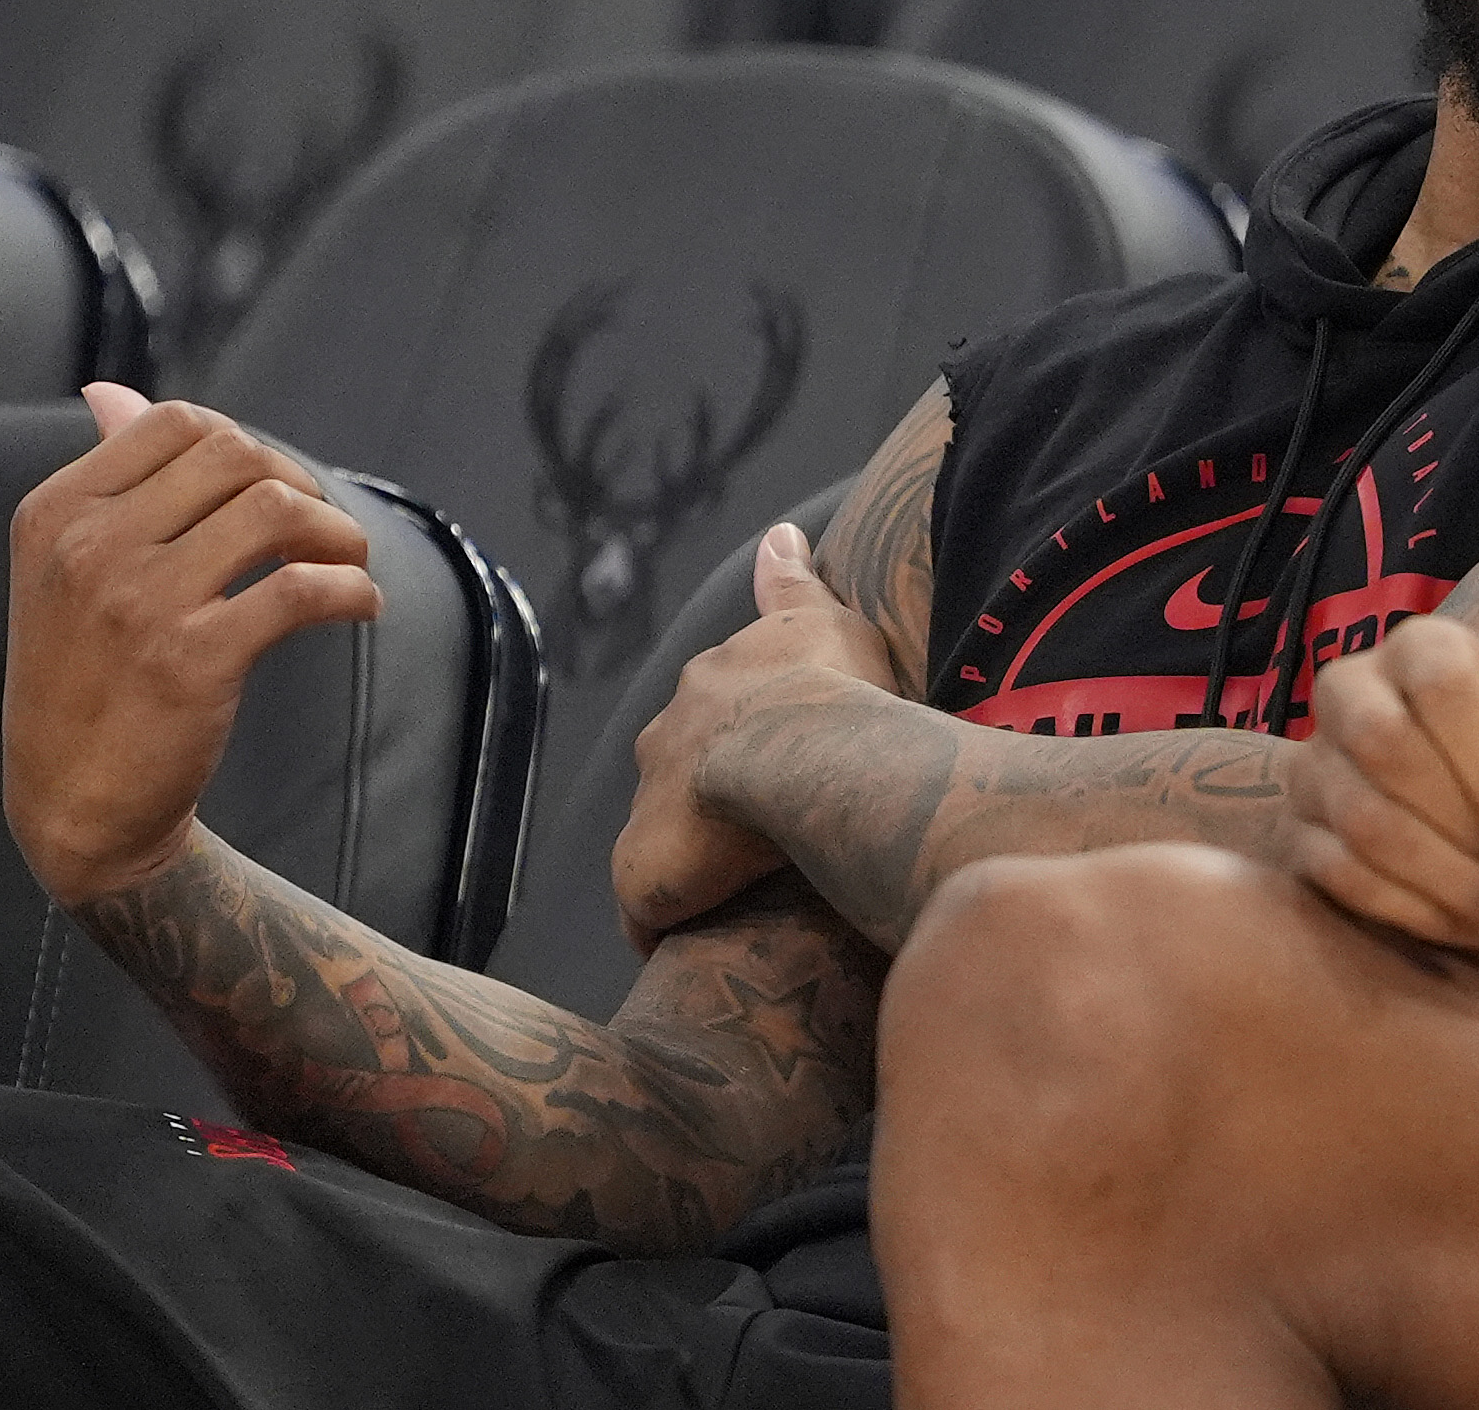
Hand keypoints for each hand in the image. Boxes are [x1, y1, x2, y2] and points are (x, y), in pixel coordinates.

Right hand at [4, 386, 379, 904]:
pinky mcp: (192, 660)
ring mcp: (138, 602)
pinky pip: (304, 589)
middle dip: (300, 484)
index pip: (174, 423)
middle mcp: (89, 548)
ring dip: (338, 533)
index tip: (270, 490)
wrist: (74, 801)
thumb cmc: (84, 674)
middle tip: (319, 532)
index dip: (246, 446)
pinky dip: (353, 590)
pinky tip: (359, 607)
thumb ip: (107, 478)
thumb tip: (110, 391)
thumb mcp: (66, 566)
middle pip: (236, 456)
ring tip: (347, 564)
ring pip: (277, 510)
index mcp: (56, 512)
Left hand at [614, 525, 898, 950]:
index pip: (714, 712)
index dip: (742, 733)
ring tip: (748, 895)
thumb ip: (794, 582)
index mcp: (708, 688)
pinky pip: (652, 913)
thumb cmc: (835, 689)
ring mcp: (649, 810)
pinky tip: (715, 946)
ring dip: (698, 861)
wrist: (803, 752)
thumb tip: (780, 532)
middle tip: (773, 829)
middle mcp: (665, 740)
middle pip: (681, 772)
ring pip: (667, 839)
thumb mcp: (828, 619)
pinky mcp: (643, 877)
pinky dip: (674, 926)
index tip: (772, 753)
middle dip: (713, 795)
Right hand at [1286, 616, 1478, 968]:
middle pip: (1386, 747)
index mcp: (1430, 648)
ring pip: (1365, 821)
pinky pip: (1343, 876)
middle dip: (1470, 836)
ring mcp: (1315, 765)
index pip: (1446, 689)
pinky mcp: (1298, 836)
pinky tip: (1477, 931)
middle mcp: (1355, 690)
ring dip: (1453, 886)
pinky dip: (1417, 913)